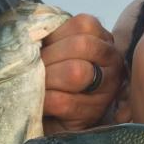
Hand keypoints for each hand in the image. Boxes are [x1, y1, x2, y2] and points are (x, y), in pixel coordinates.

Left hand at [41, 14, 123, 132]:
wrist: (52, 118)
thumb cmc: (53, 77)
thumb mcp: (56, 48)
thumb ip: (51, 33)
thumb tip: (31, 29)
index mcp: (102, 39)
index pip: (83, 24)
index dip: (55, 35)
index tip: (40, 47)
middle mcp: (112, 61)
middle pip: (82, 45)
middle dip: (50, 56)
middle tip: (31, 68)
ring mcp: (107, 89)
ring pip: (76, 72)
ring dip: (47, 78)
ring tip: (34, 84)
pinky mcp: (92, 114)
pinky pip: (62, 101)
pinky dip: (43, 99)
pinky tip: (38, 101)